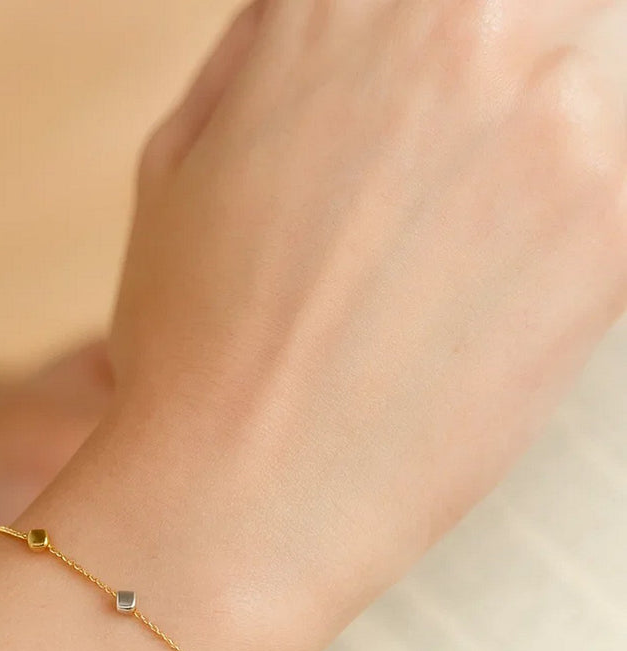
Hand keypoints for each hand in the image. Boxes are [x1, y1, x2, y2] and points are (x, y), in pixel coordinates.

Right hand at [106, 0, 626, 644]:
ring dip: (547, 153)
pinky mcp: (618, 227)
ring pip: (599, 83)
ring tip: (467, 246)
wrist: (235, 495)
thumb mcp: (175, 163)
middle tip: (450, 188)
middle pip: (545, 14)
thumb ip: (263, 57)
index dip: (437, 52)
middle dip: (506, 81)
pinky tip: (500, 297)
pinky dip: (579, 233)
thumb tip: (332, 21)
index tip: (429, 111)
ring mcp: (554, 119)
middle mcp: (460, 21)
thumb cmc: (189, 346)